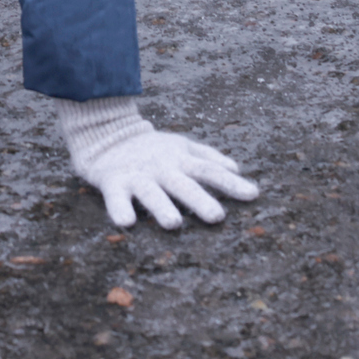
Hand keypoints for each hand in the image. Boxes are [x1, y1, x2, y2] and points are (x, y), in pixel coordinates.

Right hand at [55, 97, 258, 229]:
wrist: (105, 134)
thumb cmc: (150, 147)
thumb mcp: (180, 147)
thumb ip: (208, 158)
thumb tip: (237, 168)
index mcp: (179, 160)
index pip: (209, 171)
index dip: (231, 183)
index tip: (253, 195)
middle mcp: (161, 168)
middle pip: (183, 185)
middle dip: (200, 200)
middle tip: (217, 217)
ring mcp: (137, 176)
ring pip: (151, 193)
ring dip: (162, 207)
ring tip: (174, 223)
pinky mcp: (113, 183)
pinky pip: (115, 199)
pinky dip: (119, 210)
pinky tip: (127, 223)